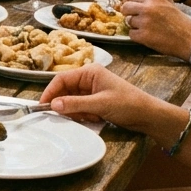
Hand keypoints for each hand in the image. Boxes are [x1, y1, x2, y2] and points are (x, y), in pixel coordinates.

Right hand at [40, 64, 160, 129]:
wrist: (149, 116)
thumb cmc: (128, 104)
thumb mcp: (100, 104)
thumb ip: (75, 104)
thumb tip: (53, 105)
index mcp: (89, 72)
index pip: (61, 79)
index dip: (50, 92)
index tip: (42, 106)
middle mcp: (88, 79)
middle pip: (65, 91)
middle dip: (66, 105)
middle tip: (66, 117)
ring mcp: (92, 90)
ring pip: (71, 101)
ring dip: (77, 112)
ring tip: (91, 117)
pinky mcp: (95, 101)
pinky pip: (80, 108)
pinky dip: (83, 115)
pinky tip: (96, 119)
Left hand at [121, 0, 190, 59]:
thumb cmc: (182, 23)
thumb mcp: (169, 5)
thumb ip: (153, 3)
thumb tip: (136, 2)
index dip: (130, 3)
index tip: (131, 8)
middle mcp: (148, 8)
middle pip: (125, 8)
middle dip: (128, 14)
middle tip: (134, 19)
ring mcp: (144, 22)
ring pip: (128, 22)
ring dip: (134, 26)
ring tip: (148, 29)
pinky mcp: (143, 35)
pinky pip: (131, 34)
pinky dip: (137, 36)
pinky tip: (148, 36)